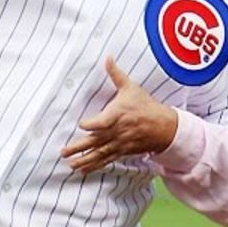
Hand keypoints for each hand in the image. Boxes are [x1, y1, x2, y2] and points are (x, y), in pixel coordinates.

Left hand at [61, 57, 177, 173]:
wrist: (163, 126)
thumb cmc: (145, 106)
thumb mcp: (131, 88)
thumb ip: (116, 74)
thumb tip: (107, 57)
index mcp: (118, 114)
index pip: (103, 121)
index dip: (92, 124)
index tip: (81, 124)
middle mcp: (117, 131)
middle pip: (96, 141)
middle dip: (79, 147)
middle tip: (63, 152)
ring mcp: (119, 143)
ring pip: (99, 153)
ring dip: (84, 160)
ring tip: (70, 165)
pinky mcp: (121, 151)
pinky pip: (106, 160)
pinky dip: (94, 166)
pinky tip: (82, 170)